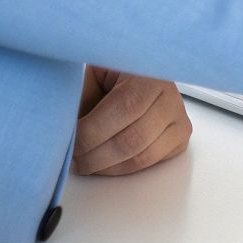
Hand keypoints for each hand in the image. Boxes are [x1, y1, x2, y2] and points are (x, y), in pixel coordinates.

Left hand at [73, 65, 192, 175]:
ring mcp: (179, 119)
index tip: (67, 143)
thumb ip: (81, 98)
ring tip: (83, 163)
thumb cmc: (109, 75)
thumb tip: (63, 131)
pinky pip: (150, 163)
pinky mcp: (179, 138)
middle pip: (133, 139)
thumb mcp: (92, 76)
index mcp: (150, 74)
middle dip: (95, 156)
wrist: (136, 74)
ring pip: (142, 156)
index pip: (125, 108)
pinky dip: (121, 169)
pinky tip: (103, 162)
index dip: (92, 132)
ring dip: (106, 167)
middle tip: (71, 160)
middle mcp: (171, 97)